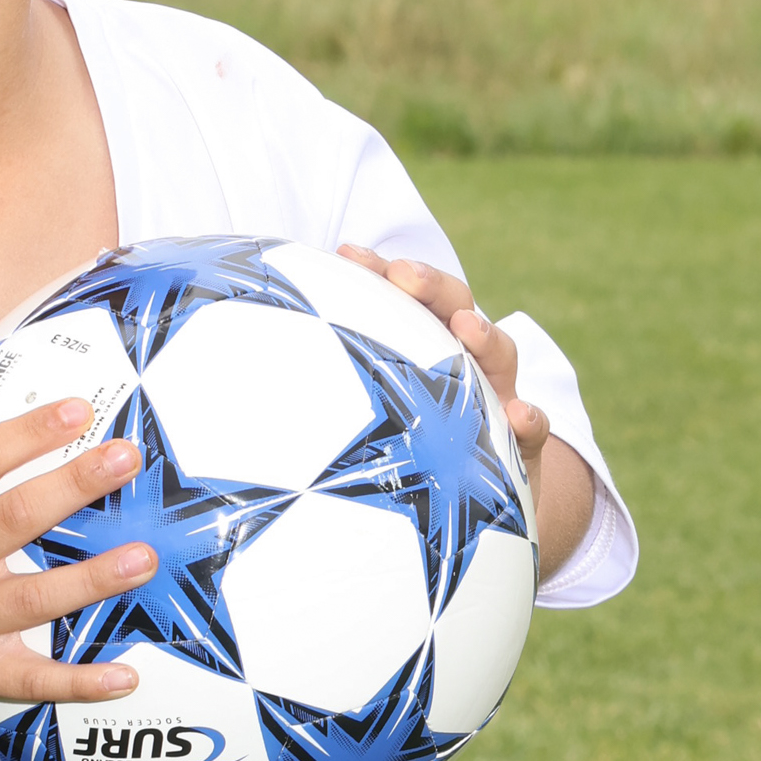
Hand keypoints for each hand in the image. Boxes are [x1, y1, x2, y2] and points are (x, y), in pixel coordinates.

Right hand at [0, 375, 155, 727]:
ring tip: (143, 557)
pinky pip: (29, 680)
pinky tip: (124, 676)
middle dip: (74, 485)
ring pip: (33, 598)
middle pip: (15, 518)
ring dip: (93, 580)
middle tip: (125, 458)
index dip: (29, 431)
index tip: (78, 409)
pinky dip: (77, 683)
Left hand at [337, 246, 551, 507]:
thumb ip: (317, 393)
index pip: (403, 296)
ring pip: (498, 354)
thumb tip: (230, 374)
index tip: (347, 252)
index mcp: (421, 345)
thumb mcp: (361, 423)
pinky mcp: (519, 445)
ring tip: (467, 329)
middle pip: (452, 307)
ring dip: (485, 336)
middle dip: (429, 286)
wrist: (463, 508)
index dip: (379, 271)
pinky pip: (531, 429)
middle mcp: (461, 361)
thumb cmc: (399, 453)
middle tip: (401, 276)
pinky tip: (521, 415)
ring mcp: (496, 396)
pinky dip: (530, 419)